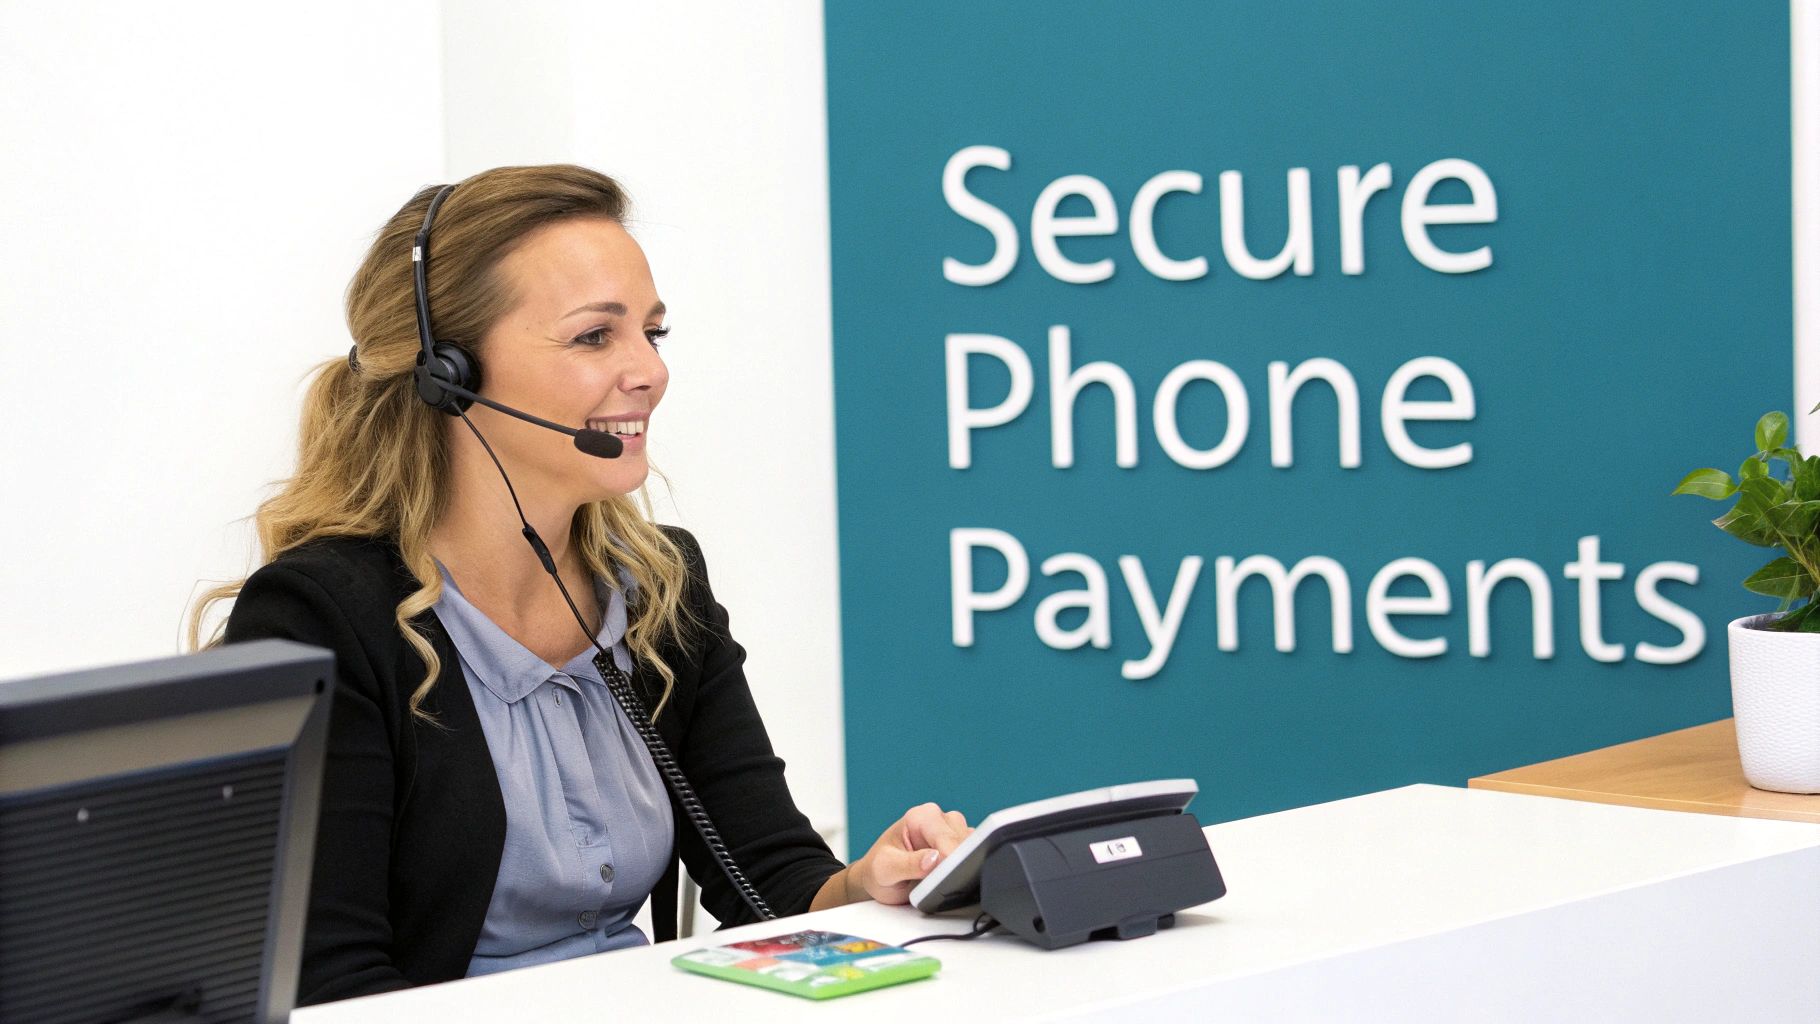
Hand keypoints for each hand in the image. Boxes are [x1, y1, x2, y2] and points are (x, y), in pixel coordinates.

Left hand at [848, 802, 973, 904]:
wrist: (878, 878)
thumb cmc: (879, 869)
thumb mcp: (885, 869)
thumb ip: (908, 864)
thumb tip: (933, 859)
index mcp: (920, 816)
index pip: (947, 838)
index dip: (950, 861)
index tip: (945, 878)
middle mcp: (939, 818)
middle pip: (964, 842)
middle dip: (956, 865)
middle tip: (937, 883)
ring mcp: (952, 831)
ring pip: (973, 848)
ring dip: (962, 868)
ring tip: (937, 880)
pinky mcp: (961, 845)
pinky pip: (976, 855)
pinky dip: (967, 869)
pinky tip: (949, 878)